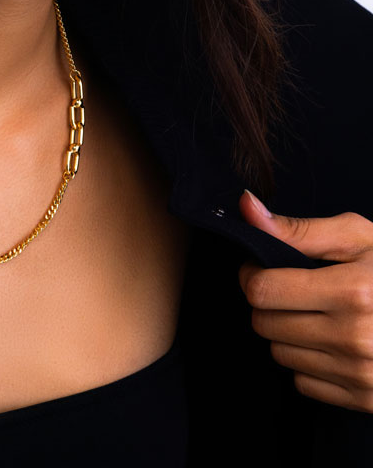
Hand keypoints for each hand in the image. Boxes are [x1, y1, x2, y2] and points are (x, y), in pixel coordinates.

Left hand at [238, 190, 372, 412]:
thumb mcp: (357, 237)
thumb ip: (297, 228)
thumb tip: (245, 206)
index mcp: (352, 291)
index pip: (262, 290)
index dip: (253, 275)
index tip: (263, 267)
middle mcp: (355, 337)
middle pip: (264, 324)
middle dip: (268, 303)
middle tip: (292, 289)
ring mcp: (360, 373)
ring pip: (279, 354)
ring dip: (286, 332)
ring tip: (316, 313)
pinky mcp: (364, 399)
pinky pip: (303, 383)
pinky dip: (308, 363)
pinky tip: (330, 342)